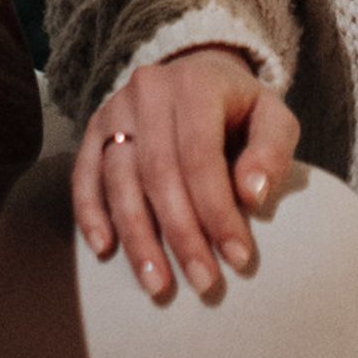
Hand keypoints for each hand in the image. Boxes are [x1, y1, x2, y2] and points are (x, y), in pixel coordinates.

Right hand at [71, 47, 299, 301]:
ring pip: (119, 179)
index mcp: (196, 85)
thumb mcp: (273, 118)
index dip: (217, 211)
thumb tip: (252, 195)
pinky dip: (91, 214)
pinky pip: (84, 174)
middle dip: (181, 235)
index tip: (237, 257)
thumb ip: (271, 151)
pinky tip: (103, 250)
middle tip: (203, 281)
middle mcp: (149, 90)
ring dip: (137, 238)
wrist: (197, 73)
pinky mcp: (94, 126)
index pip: (201, 156)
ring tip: (157, 283)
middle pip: (159, 173)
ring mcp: (116, 108)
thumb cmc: (240, 108)